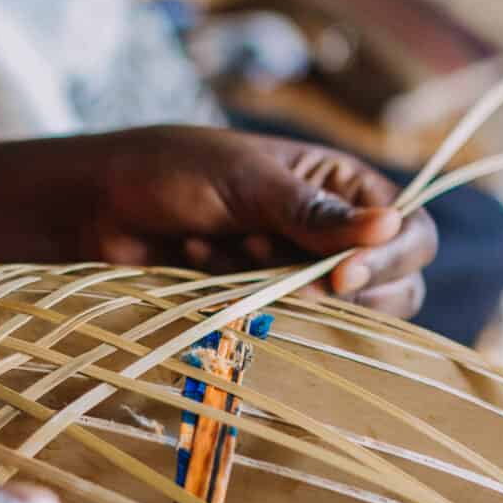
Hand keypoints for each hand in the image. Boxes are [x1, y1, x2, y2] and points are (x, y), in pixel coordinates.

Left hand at [0, 127, 440, 319]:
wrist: (92, 209)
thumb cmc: (167, 171)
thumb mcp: (245, 181)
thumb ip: (315, 214)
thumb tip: (391, 226)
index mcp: (340, 187)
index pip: (410, 233)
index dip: (389, 259)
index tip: (341, 277)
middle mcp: (330, 236)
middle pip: (393, 287)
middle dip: (336, 286)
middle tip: (263, 258)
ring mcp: (297, 279)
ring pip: (340, 320)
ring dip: (283, 291)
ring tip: (221, 250)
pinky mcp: (260, 312)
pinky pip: (286, 331)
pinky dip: (248, 306)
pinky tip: (200, 266)